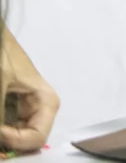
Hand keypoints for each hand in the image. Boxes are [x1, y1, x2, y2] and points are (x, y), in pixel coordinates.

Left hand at [0, 32, 58, 150]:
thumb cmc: (5, 56)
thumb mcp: (1, 84)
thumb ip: (0, 111)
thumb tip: (0, 136)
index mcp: (47, 102)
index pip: (37, 138)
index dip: (14, 141)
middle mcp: (41, 111)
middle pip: (26, 141)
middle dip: (8, 143)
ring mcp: (26, 112)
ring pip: (16, 138)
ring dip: (3, 138)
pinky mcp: (13, 111)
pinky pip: (8, 129)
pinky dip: (2, 132)